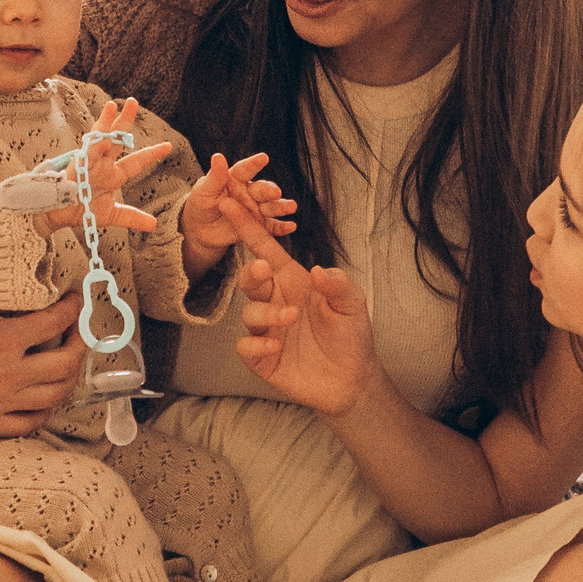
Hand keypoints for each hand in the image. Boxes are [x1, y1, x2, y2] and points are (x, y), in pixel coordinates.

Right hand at [0, 270, 83, 429]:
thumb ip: (1, 300)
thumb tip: (34, 289)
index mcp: (1, 340)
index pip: (58, 322)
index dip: (73, 308)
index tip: (75, 298)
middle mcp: (4, 376)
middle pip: (66, 364)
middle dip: (78, 343)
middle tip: (75, 330)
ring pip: (54, 396)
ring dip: (67, 375)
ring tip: (63, 358)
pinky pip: (28, 423)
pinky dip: (44, 408)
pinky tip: (43, 392)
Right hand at [35, 99, 174, 239]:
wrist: (58, 216)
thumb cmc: (82, 211)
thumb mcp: (112, 215)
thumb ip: (132, 217)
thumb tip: (154, 225)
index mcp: (113, 174)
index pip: (136, 161)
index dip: (152, 154)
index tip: (168, 146)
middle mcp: (103, 164)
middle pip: (117, 139)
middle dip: (125, 121)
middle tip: (132, 102)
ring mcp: (90, 162)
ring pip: (100, 138)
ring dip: (106, 122)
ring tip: (112, 106)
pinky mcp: (77, 164)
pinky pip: (87, 150)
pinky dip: (94, 140)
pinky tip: (100, 128)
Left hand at [179, 150, 296, 277]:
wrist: (200, 230)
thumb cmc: (201, 204)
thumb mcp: (203, 191)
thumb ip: (214, 177)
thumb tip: (217, 156)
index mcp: (235, 179)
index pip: (245, 170)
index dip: (254, 164)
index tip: (263, 158)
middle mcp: (249, 192)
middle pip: (261, 189)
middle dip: (270, 190)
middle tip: (275, 192)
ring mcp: (255, 209)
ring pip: (270, 206)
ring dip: (281, 206)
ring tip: (291, 207)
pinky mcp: (258, 226)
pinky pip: (271, 226)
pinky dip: (281, 227)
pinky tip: (291, 226)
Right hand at [221, 194, 380, 417]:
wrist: (353, 378)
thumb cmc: (350, 333)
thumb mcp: (352, 303)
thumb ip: (338, 283)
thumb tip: (318, 270)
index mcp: (293, 281)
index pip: (265, 250)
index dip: (247, 227)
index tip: (229, 202)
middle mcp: (275, 301)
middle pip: (250, 279)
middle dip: (251, 272)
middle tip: (263, 269)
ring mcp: (267, 329)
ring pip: (249, 313)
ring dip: (267, 312)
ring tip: (291, 318)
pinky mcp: (263, 357)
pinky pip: (246, 346)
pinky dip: (256, 344)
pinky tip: (274, 344)